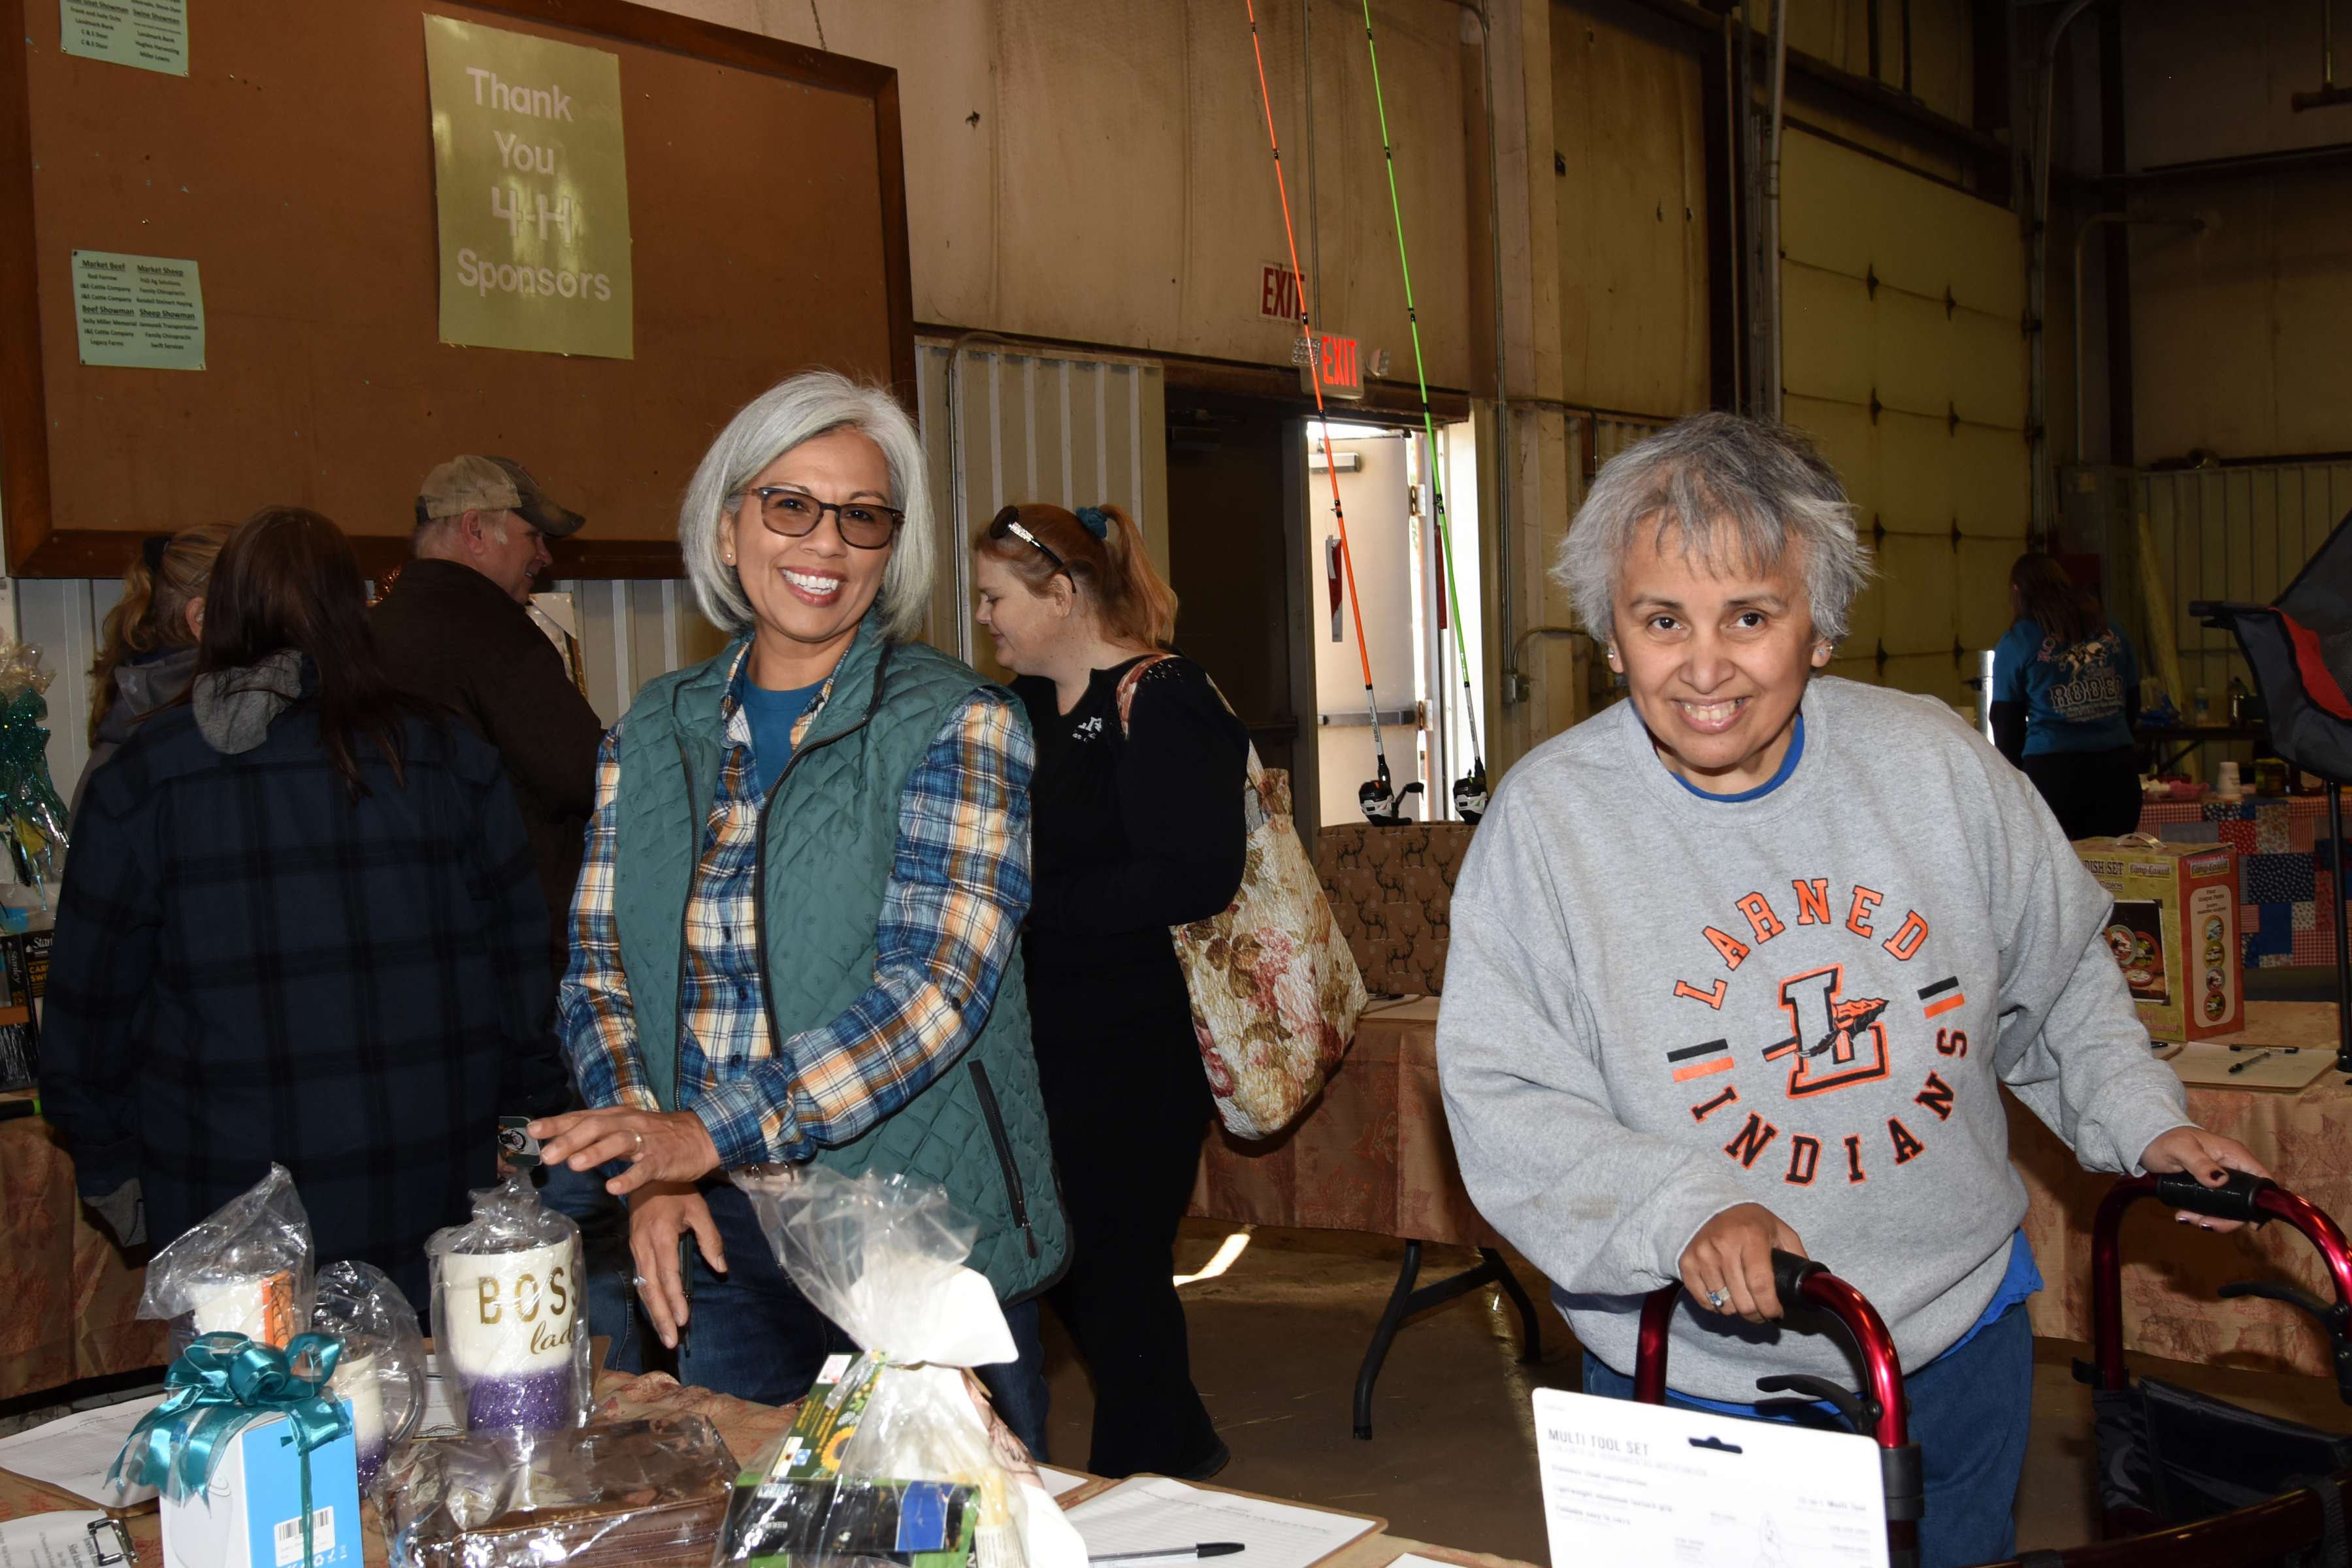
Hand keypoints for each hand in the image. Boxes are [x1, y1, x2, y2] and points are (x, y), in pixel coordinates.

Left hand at [528, 1106, 721, 1195]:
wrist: (702, 1136)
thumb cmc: (659, 1135)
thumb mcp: (626, 1128)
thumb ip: (598, 1134)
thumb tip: (563, 1142)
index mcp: (617, 1117)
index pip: (582, 1117)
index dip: (558, 1123)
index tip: (533, 1130)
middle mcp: (629, 1125)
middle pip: (596, 1128)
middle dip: (570, 1141)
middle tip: (548, 1156)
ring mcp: (646, 1143)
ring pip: (618, 1143)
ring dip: (596, 1153)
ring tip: (575, 1165)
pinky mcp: (662, 1160)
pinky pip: (643, 1170)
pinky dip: (628, 1178)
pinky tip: (614, 1188)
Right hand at [628, 1182, 724, 1349]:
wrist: (645, 1174)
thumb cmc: (677, 1191)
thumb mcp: (699, 1210)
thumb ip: (710, 1240)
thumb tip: (721, 1269)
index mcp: (660, 1236)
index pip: (668, 1274)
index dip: (674, 1298)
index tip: (683, 1319)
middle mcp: (643, 1246)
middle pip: (651, 1288)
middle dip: (661, 1316)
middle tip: (671, 1340)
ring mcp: (635, 1249)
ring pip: (643, 1287)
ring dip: (653, 1312)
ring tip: (665, 1334)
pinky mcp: (633, 1249)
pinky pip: (640, 1279)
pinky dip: (648, 1298)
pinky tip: (656, 1313)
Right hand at [1678, 1203, 1806, 1323]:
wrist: (1709, 1206)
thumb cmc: (1750, 1222)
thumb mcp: (1779, 1231)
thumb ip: (1796, 1255)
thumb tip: (1810, 1285)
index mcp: (1751, 1236)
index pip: (1760, 1285)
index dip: (1770, 1307)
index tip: (1777, 1314)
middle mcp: (1723, 1246)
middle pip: (1742, 1301)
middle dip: (1757, 1315)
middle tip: (1763, 1313)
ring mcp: (1702, 1255)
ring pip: (1723, 1304)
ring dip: (1737, 1311)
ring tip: (1744, 1302)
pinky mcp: (1686, 1263)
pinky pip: (1704, 1301)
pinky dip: (1717, 1306)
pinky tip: (1726, 1296)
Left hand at [2140, 1125, 2273, 1232]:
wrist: (2149, 1142)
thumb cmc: (2165, 1139)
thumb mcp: (2180, 1149)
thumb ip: (2199, 1163)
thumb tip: (2220, 1180)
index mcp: (2234, 1154)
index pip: (2261, 1178)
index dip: (2262, 1201)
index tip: (2251, 1223)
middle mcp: (2232, 1168)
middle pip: (2246, 1201)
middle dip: (2228, 1218)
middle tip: (2203, 1223)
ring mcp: (2222, 1179)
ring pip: (2229, 1207)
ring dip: (2211, 1218)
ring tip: (2185, 1217)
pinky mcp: (2210, 1188)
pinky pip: (2214, 1207)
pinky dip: (2202, 1214)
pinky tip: (2184, 1215)